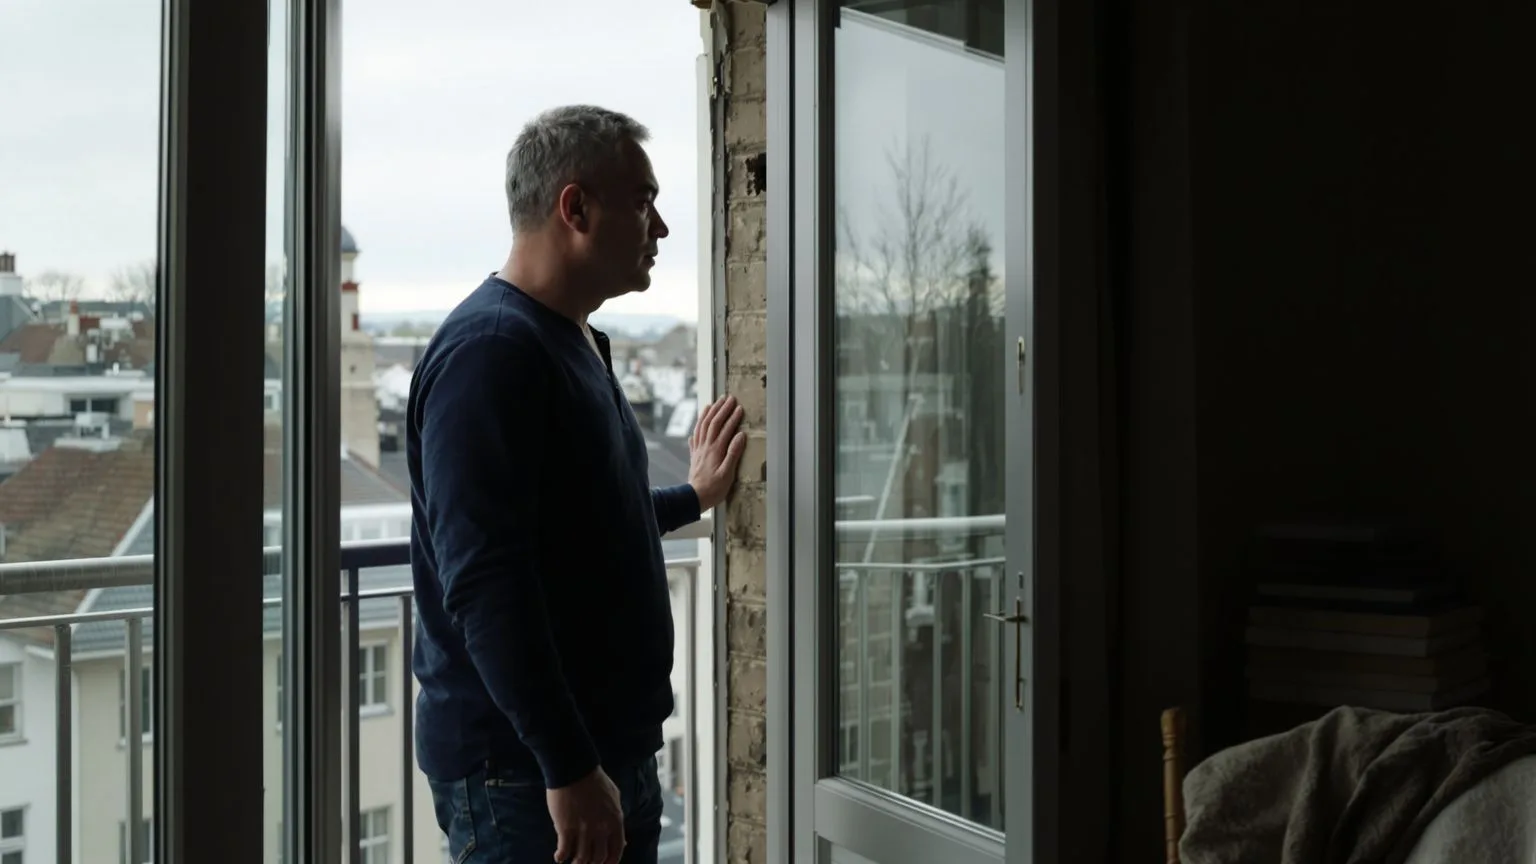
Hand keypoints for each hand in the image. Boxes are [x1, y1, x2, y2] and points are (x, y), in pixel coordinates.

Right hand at [547, 767, 624, 863]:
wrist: (574, 769)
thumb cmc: (594, 780)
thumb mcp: (614, 797)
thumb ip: (617, 819)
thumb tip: (623, 842)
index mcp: (615, 820)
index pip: (616, 851)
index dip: (610, 862)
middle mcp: (601, 829)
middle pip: (598, 858)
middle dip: (592, 863)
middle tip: (585, 861)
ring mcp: (583, 830)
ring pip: (582, 858)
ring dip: (577, 862)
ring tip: (572, 860)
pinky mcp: (566, 828)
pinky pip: (564, 851)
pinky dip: (561, 857)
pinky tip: (558, 856)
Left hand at [687, 394, 747, 510]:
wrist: (694, 497)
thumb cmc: (714, 488)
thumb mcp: (728, 474)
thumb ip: (733, 453)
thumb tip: (740, 436)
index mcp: (715, 450)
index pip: (725, 429)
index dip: (732, 417)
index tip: (739, 407)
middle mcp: (705, 446)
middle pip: (712, 423)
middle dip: (721, 409)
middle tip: (728, 398)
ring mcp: (698, 450)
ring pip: (702, 426)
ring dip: (708, 413)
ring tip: (713, 403)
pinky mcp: (694, 455)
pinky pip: (695, 436)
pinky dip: (697, 427)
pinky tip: (698, 424)